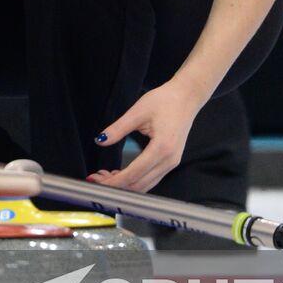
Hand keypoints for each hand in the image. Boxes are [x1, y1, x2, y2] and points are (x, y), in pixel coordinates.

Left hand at [87, 83, 202, 192]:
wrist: (187, 97)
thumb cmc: (165, 101)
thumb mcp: (137, 111)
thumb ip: (118, 128)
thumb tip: (100, 140)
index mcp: (162, 148)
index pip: (134, 173)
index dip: (113, 181)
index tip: (96, 180)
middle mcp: (169, 160)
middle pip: (139, 184)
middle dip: (116, 185)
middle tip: (95, 179)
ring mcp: (172, 163)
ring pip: (145, 185)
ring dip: (124, 185)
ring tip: (104, 176)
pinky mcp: (171, 161)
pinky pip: (151, 178)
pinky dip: (134, 180)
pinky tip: (120, 174)